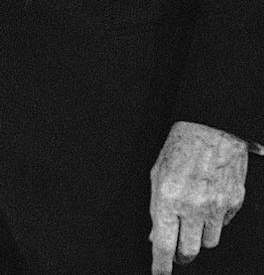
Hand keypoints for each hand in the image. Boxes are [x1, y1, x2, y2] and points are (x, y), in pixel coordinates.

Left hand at [150, 120, 248, 271]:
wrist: (211, 128)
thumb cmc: (179, 149)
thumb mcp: (157, 176)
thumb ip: (157, 209)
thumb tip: (156, 237)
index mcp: (168, 198)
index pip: (164, 244)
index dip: (161, 265)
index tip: (159, 274)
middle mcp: (193, 206)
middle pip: (189, 251)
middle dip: (181, 255)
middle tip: (177, 251)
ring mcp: (216, 206)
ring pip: (208, 242)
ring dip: (198, 237)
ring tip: (193, 218)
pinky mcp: (233, 202)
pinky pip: (223, 225)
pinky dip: (214, 220)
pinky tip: (208, 202)